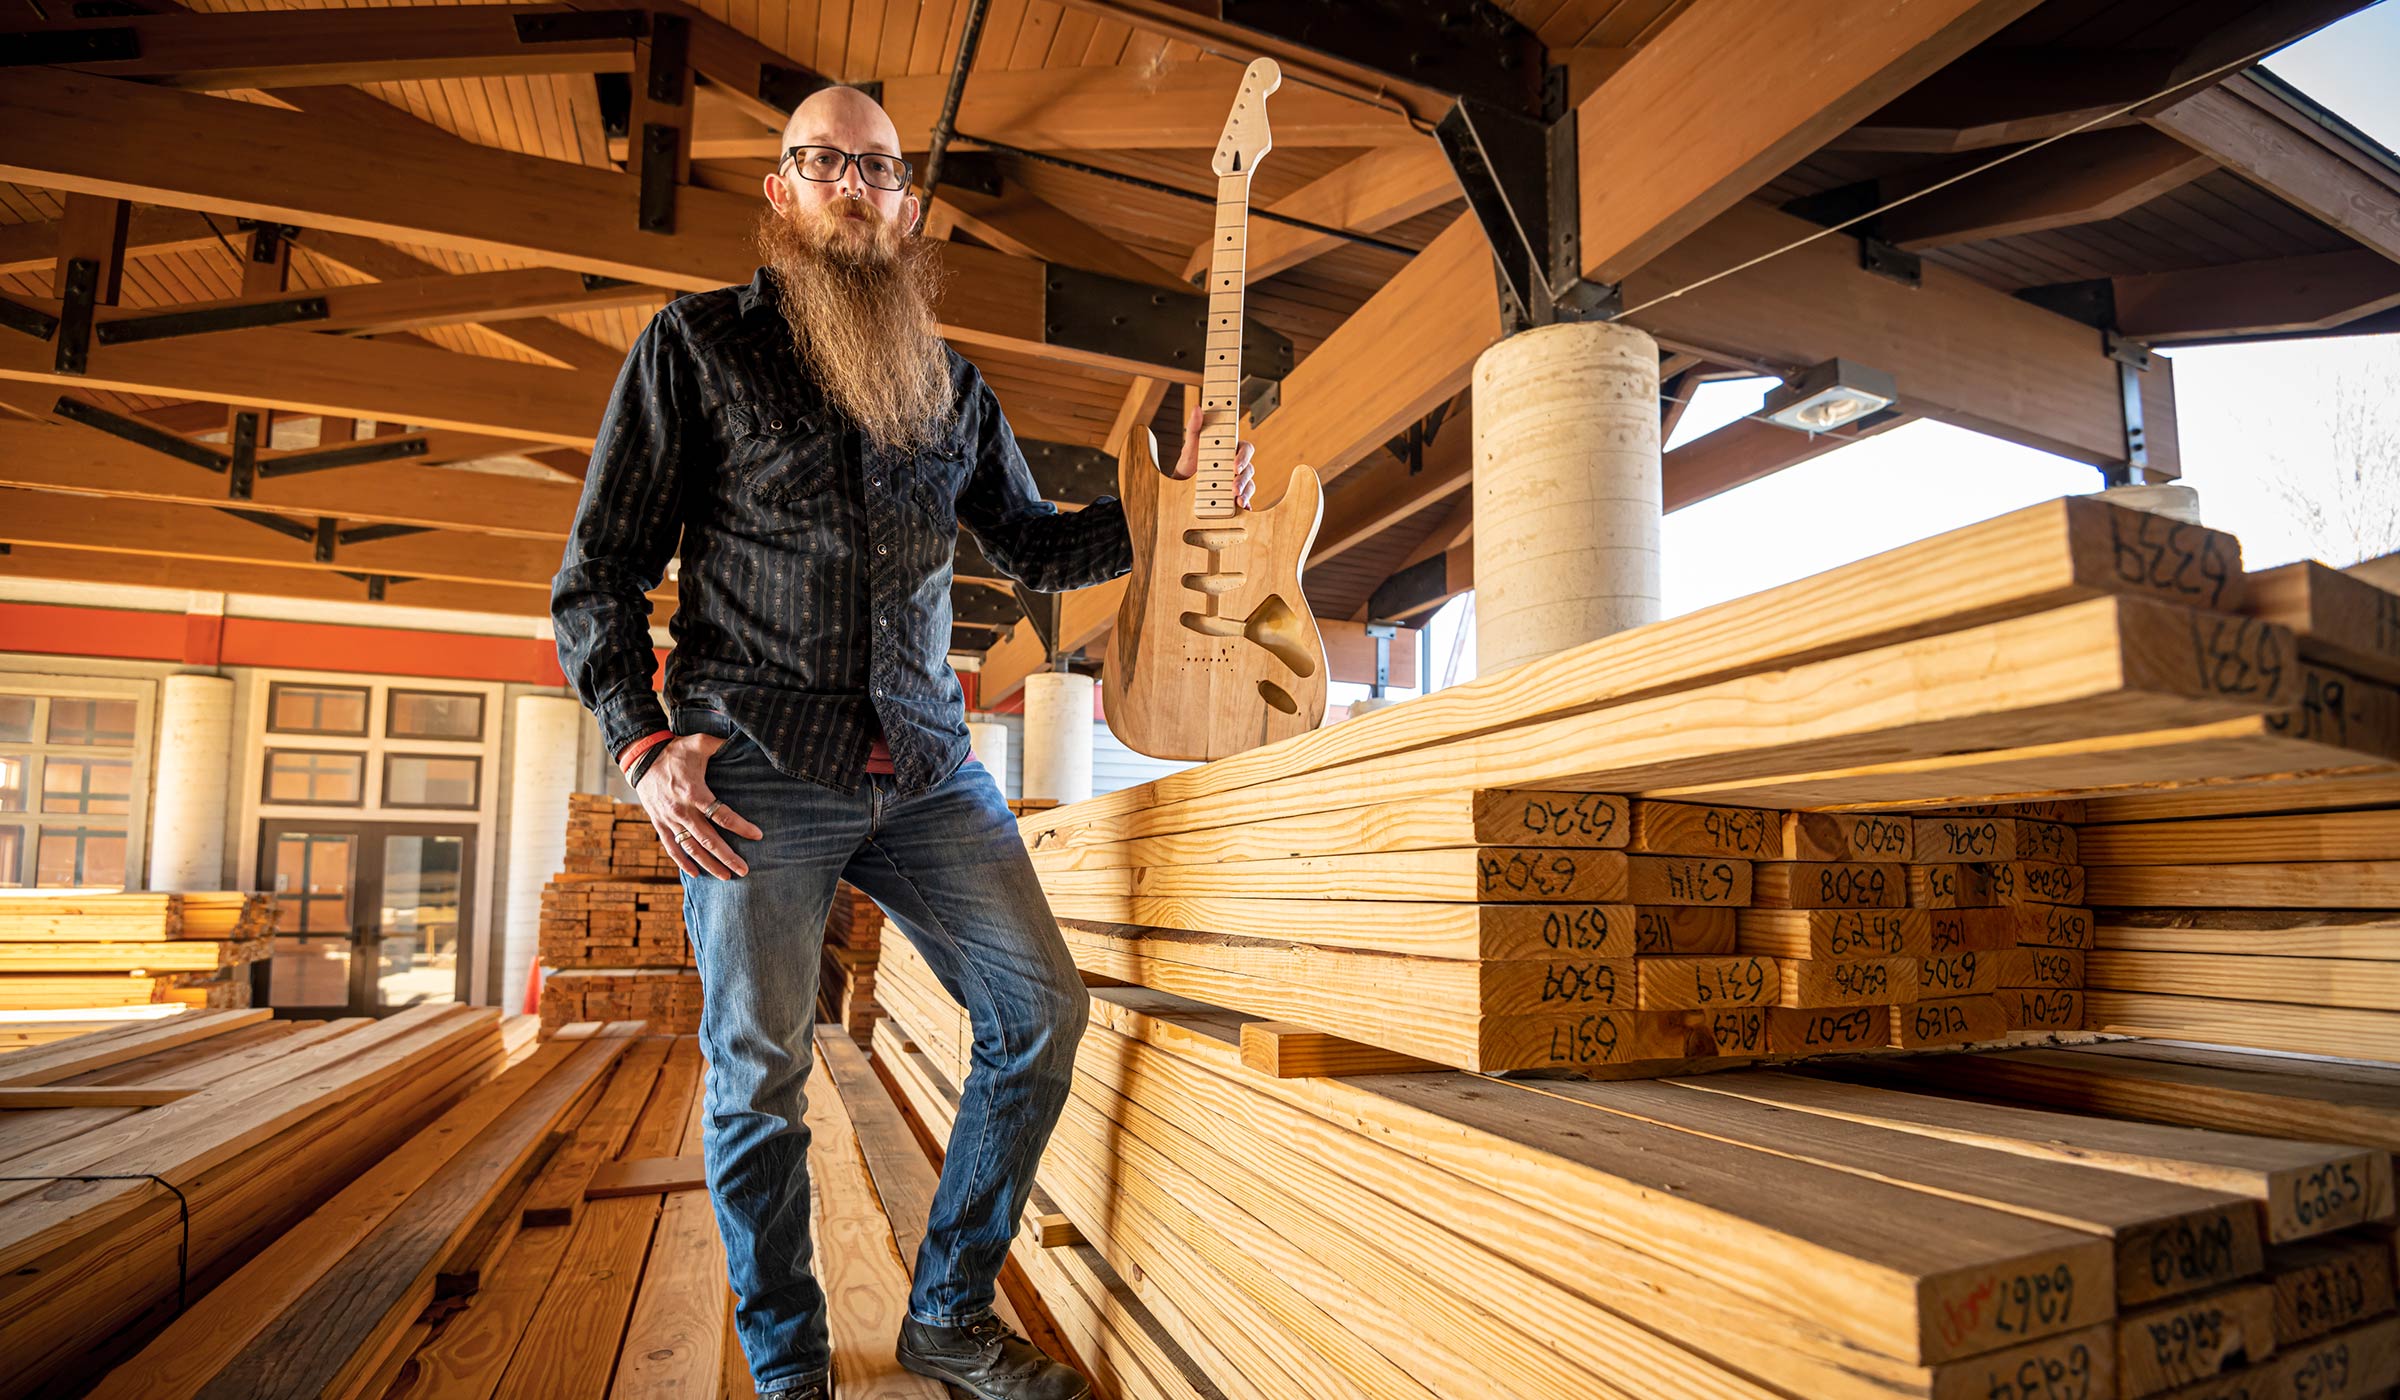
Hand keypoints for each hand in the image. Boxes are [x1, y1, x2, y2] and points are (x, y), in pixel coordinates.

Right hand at [634, 733, 764, 878]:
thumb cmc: (675, 750)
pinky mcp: (659, 823)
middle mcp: (681, 810)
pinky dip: (683, 862)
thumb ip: (721, 744)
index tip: (757, 836)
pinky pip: (671, 848)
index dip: (740, 826)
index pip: (722, 814)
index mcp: (694, 792)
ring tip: (726, 877)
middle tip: (744, 870)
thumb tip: (746, 740)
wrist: (641, 758)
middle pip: (708, 839)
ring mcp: (669, 820)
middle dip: (727, 856)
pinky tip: (696, 874)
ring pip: (691, 848)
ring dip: (709, 864)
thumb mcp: (699, 742)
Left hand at [1163, 401, 1255, 509]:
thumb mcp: (1191, 441)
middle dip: (1243, 479)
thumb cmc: (1192, 455)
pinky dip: (1247, 502)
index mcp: (1232, 447)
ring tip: (1238, 500)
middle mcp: (1237, 462)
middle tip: (1234, 488)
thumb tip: (1197, 408)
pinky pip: (1246, 497)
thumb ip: (1195, 425)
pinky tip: (1245, 508)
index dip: (1244, 456)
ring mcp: (1237, 477)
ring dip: (1246, 492)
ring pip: (1250, 484)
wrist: (1184, 477)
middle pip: (1249, 469)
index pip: (1245, 448)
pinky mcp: (1235, 491)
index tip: (1235, 466)